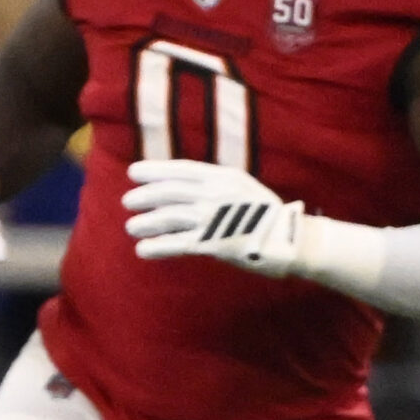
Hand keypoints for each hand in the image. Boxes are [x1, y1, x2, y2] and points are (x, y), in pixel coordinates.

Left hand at [124, 158, 307, 274]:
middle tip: (128, 201)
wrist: (292, 241)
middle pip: (171, 192)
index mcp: (224, 177)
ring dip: (147, 222)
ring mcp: (215, 218)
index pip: (182, 170)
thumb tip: (185, 186)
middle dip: (146, 195)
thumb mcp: (242, 189)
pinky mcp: (215, 243)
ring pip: (171, 217)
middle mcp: (217, 194)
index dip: (155, 170)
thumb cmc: (265, 217)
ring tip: (131, 227)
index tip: (134, 172)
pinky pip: (179, 244)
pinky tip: (143, 250)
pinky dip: (157, 246)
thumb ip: (216, 186)